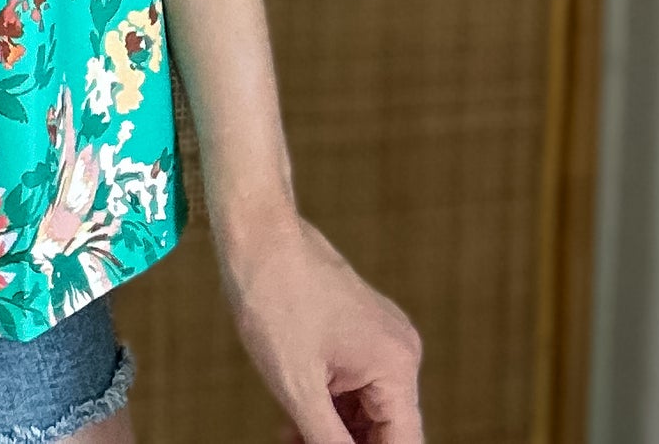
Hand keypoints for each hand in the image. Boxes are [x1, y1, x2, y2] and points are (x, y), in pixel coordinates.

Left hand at [217, 206, 423, 442]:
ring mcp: (380, 341)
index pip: (403, 443)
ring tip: (292, 439)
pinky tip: (294, 426)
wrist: (254, 234)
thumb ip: (329, 443)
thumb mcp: (298, 387)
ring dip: (334, 435)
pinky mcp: (359, 334)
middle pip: (386, 431)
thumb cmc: (273, 298)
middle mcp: (399, 353)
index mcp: (397, 365)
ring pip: (366, 413)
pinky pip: (353, 388)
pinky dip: (328, 410)